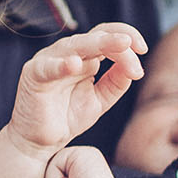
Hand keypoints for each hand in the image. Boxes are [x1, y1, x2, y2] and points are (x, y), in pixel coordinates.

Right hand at [6, 23, 146, 154]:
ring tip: (119, 44)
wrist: (41, 141)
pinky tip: (74, 65)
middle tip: (137, 49)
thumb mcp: (101, 99)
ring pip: (74, 45)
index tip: (143, 50)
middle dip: (118, 43)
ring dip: (98, 44)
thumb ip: (116, 83)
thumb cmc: (68, 116)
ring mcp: (48, 61)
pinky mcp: (33, 76)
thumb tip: (135, 68)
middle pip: (95, 37)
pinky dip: (60, 65)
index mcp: (84, 56)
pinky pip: (47, 67)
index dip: (127, 37)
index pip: (106, 35)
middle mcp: (66, 53)